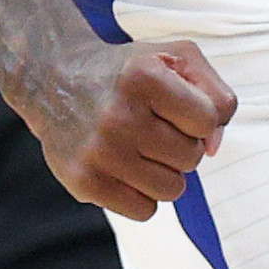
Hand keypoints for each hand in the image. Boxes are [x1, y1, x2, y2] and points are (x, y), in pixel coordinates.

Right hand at [25, 38, 238, 220]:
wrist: (53, 79)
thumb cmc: (127, 71)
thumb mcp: (176, 57)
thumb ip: (215, 94)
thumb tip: (213, 147)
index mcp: (143, 76)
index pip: (208, 120)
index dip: (199, 116)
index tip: (176, 106)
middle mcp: (118, 114)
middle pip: (191, 158)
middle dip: (181, 144)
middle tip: (153, 126)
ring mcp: (99, 151)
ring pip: (172, 189)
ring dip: (165, 172)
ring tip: (141, 148)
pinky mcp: (84, 182)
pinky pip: (144, 211)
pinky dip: (143, 195)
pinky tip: (125, 168)